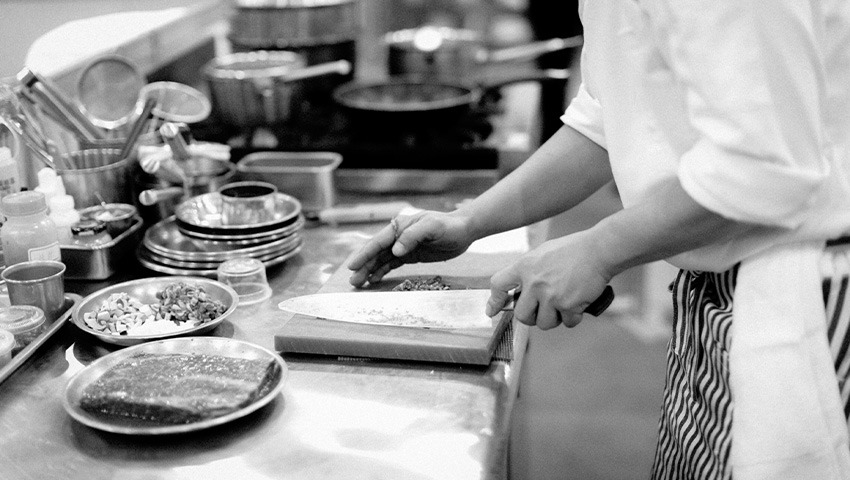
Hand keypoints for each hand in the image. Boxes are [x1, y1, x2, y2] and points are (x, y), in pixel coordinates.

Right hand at [347, 210, 475, 286]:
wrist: (463, 230)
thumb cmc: (448, 226)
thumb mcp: (432, 227)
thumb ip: (412, 236)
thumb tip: (394, 250)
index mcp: (400, 226)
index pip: (378, 242)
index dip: (364, 254)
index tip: (353, 266)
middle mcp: (398, 235)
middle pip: (376, 252)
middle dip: (363, 266)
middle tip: (352, 281)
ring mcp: (403, 245)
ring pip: (381, 259)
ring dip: (369, 270)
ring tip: (358, 283)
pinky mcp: (410, 255)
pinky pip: (391, 264)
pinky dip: (381, 271)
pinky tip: (374, 279)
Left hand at [486, 231, 612, 328]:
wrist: (599, 250)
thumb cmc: (573, 249)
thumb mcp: (543, 252)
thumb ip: (530, 270)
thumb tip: (522, 289)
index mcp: (524, 266)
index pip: (498, 284)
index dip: (494, 300)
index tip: (491, 311)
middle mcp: (534, 283)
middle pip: (521, 315)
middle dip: (531, 317)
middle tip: (541, 311)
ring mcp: (550, 296)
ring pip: (544, 323)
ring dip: (554, 319)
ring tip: (562, 306)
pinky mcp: (568, 305)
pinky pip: (567, 322)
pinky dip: (573, 318)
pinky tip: (578, 305)